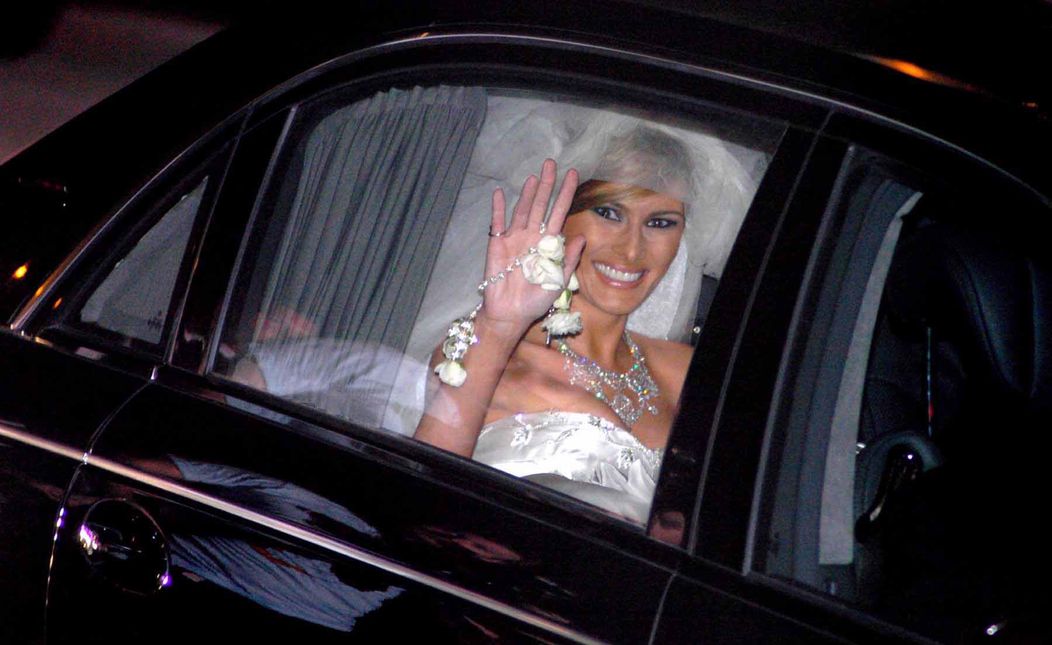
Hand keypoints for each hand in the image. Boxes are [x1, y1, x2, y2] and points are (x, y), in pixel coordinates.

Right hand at [478, 159, 583, 334]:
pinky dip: (499, 208)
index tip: (574, 175)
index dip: (566, 194)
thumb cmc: (536, 301)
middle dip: (548, 185)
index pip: (560, 213)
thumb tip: (582, 238)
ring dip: (528, 193)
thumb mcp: (558, 282)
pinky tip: (501, 193)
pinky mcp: (497, 244)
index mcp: (549, 244)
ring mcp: (514, 239)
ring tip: (535, 176)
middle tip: (552, 163)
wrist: (510, 314)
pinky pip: (498, 223)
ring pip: (522, 210)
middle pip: (541, 206)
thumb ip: (568, 259)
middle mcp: (532, 237)